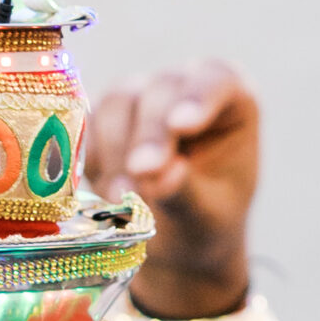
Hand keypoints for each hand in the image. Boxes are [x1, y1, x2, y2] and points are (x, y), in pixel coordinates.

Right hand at [85, 59, 256, 317]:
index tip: (182, 125)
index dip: (197, 97)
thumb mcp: (208, 216)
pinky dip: (94, 161)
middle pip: (160, 90)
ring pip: (118, 103)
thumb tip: (157, 175)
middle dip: (148, 135)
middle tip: (142, 175)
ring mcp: (142, 96)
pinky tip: (108, 192)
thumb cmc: (206, 220)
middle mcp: (185, 88)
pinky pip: (88, 126)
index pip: (217, 81)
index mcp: (231, 102)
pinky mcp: (106, 118)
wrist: (178, 239)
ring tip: (122, 198)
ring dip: (115, 153)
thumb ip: (187, 192)